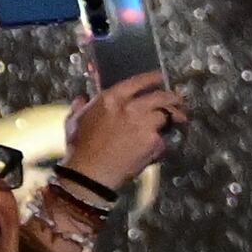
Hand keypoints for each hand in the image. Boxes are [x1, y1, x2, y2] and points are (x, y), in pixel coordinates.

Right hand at [60, 69, 183, 191]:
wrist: (90, 174)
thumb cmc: (79, 147)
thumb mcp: (74, 121)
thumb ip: (80, 106)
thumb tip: (81, 99)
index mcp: (110, 99)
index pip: (137, 82)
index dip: (152, 78)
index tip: (160, 77)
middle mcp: (130, 108)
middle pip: (160, 97)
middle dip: (172, 98)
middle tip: (177, 100)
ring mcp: (144, 125)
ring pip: (165, 116)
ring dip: (171, 119)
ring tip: (176, 120)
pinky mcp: (152, 143)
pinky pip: (161, 139)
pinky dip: (159, 143)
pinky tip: (154, 147)